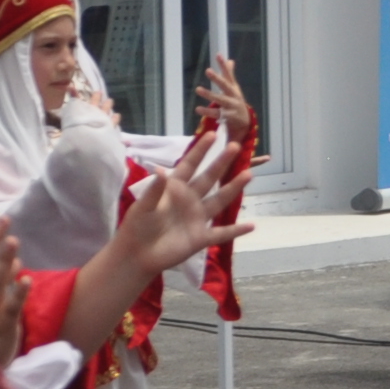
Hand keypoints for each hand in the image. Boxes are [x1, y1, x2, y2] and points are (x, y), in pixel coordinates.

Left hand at [113, 128, 251, 275]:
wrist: (137, 255)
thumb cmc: (137, 227)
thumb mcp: (143, 207)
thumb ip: (154, 190)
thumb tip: (160, 170)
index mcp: (174, 189)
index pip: (189, 165)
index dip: (200, 150)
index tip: (212, 134)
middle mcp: (190, 200)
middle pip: (209, 178)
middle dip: (222, 162)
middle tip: (235, 146)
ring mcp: (197, 218)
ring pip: (219, 201)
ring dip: (233, 188)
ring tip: (248, 174)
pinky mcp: (201, 238)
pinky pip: (222, 233)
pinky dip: (236, 230)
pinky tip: (252, 226)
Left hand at [193, 53, 254, 136]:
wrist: (244, 122)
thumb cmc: (235, 102)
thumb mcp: (234, 88)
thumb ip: (230, 75)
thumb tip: (230, 60)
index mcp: (234, 88)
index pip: (229, 74)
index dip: (224, 65)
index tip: (218, 55)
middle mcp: (234, 95)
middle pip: (225, 86)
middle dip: (217, 78)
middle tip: (208, 70)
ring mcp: (232, 106)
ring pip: (220, 99)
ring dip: (209, 94)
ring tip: (198, 89)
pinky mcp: (228, 117)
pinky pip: (216, 113)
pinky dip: (207, 111)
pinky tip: (198, 109)